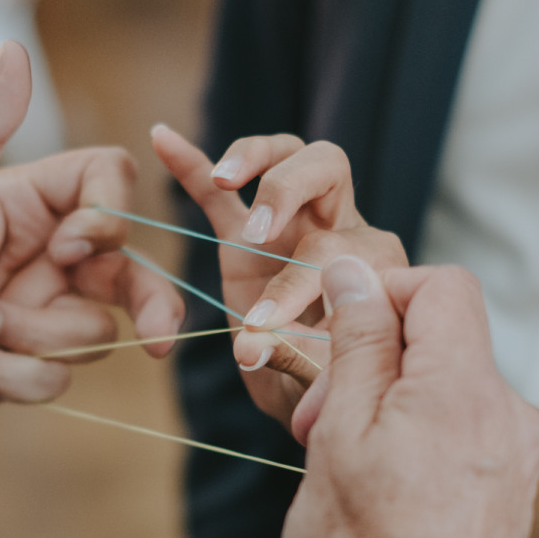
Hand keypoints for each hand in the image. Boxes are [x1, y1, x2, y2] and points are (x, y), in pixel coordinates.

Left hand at [0, 42, 185, 416]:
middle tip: (160, 337)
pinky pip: (52, 381)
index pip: (109, 189)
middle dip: (153, 305)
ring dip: (27, 339)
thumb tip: (14, 49)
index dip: (110, 218)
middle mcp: (46, 259)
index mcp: (31, 205)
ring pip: (91, 334)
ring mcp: (37, 316)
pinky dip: (3, 373)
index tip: (67, 247)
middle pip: (132, 273)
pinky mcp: (21, 368)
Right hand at [153, 126, 404, 424]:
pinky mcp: (249, 233)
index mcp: (376, 269)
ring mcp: (297, 223)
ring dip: (257, 161)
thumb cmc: (324, 392)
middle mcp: (343, 230)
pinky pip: (225, 190)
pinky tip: (162, 138)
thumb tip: (250, 344)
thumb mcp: (319, 386)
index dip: (301, 281)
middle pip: (328, 171)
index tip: (262, 327)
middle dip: (286, 196)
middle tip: (256, 235)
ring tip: (222, 181)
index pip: (342, 246)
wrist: (311, 399)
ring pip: (290, 156)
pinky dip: (194, 163)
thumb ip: (295, 360)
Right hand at [283, 255, 538, 537]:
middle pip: (445, 343)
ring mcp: (520, 462)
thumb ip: (356, 347)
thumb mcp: (339, 437)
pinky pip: (465, 436)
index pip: (445, 288)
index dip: (386, 292)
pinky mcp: (514, 497)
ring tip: (342, 463)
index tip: (337, 331)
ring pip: (449, 393)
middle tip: (314, 419)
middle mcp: (510, 419)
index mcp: (465, 392)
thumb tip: (355, 273)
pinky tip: (380, 492)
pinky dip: (418, 441)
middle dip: (373, 362)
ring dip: (390, 406)